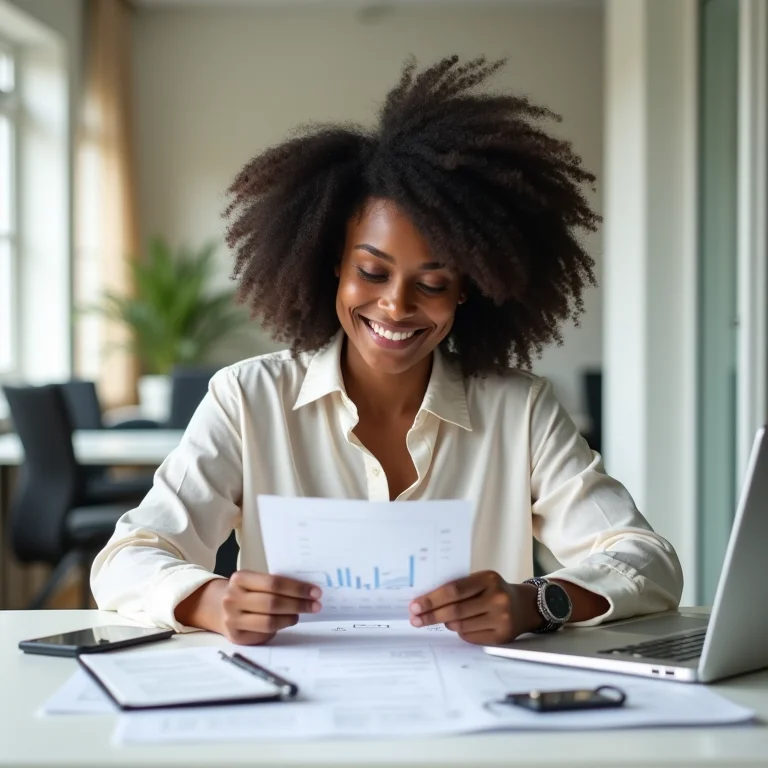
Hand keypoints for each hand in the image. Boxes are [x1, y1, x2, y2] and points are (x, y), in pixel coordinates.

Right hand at [218, 571, 321, 644]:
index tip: (315, 591)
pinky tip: (287, 621)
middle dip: (299, 604)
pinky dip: (280, 627)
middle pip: (273, 603)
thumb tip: (308, 590)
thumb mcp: (254, 581)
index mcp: (240, 578)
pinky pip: (264, 633)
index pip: (274, 583)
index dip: (297, 588)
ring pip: (269, 621)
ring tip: (301, 614)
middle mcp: (232, 598)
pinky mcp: (236, 636)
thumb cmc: (246, 591)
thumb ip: (274, 584)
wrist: (218, 607)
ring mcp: (232, 619)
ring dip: (291, 617)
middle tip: (316, 605)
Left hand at [409, 571, 540, 644]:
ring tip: (441, 618)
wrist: (525, 606)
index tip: (414, 605)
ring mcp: (501, 619)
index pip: (453, 590)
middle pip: (455, 611)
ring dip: (446, 623)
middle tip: (415, 619)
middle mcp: (497, 598)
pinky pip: (470, 637)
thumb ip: (459, 587)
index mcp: (488, 579)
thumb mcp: (481, 580)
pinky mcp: (501, 636)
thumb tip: (426, 601)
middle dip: (431, 615)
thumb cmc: (495, 590)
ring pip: (460, 626)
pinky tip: (460, 626)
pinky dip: (460, 632)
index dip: (431, 599)